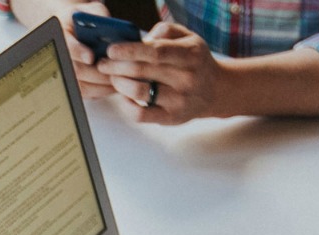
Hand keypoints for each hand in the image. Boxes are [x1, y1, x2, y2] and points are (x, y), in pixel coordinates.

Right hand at [11, 0, 117, 99]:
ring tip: (117, 80)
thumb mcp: (91, 10)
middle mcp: (60, 53)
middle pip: (75, 69)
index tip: (90, 57)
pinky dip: (99, 91)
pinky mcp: (72, 83)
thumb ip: (99, 13)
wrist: (73, 29)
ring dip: (100, 84)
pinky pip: (84, 92)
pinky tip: (112, 86)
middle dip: (97, 73)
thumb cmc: (85, 19)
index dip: (78, 52)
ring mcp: (65, 70)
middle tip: (113, 72)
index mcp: (61, 33)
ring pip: (80, 84)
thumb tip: (107, 23)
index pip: (67, 45)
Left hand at [100, 21, 223, 123]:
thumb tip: (141, 39)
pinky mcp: (171, 118)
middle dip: (117, 67)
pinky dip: (126, 105)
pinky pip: (141, 115)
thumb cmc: (195, 61)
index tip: (112, 50)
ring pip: (139, 93)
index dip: (130, 50)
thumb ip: (165, 31)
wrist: (216, 90)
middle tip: (103, 64)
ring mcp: (179, 101)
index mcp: (191, 55)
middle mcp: (187, 78)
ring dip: (119, 84)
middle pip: (143, 72)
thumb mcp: (188, 37)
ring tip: (112, 77)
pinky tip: (123, 95)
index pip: (156, 52)